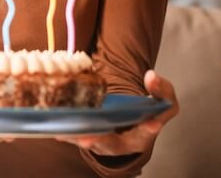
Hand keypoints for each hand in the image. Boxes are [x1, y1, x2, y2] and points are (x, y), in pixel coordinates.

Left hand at [56, 70, 178, 156]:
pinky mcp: (90, 136)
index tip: (148, 124)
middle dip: (99, 140)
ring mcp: (104, 142)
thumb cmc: (150, 109)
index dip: (147, 129)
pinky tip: (56, 127)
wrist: (135, 119)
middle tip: (88, 138)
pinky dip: (67, 133)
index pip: (145, 133)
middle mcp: (123, 143)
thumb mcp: (164, 98)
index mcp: (143, 135)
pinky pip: (78, 137)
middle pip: (111, 144)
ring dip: (76, 138)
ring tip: (64, 133)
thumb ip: (161, 89)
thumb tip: (151, 76)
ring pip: (90, 142)